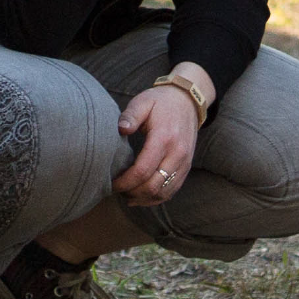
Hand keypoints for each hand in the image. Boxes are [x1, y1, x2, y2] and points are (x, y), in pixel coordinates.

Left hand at [113, 83, 201, 205]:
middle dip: (132, 193)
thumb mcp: (143, 102)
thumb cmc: (161, 101)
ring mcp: (184, 163)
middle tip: (117, 190)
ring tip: (127, 195)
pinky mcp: (186, 167)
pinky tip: (141, 196)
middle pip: (153, 186)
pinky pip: (172, 190)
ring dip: (143, 198)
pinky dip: (156, 198)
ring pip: (163, 193)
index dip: (125, 182)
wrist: (187, 100)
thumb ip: (131, 116)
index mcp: (164, 138)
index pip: (143, 170)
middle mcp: (177, 154)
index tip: (112, 184)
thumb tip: (120, 129)